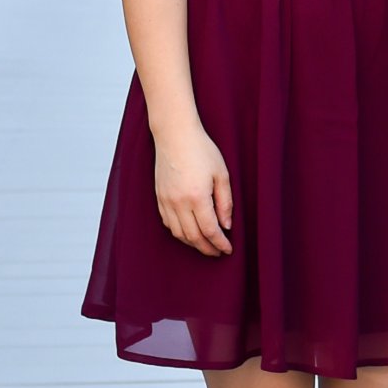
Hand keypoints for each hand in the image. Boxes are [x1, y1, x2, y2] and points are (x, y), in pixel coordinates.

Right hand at [153, 122, 234, 256]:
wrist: (175, 135)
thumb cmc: (202, 150)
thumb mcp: (221, 174)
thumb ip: (225, 202)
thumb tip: (226, 225)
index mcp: (197, 197)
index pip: (210, 230)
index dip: (220, 243)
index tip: (228, 249)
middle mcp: (179, 203)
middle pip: (193, 237)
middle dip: (207, 248)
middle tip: (218, 252)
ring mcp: (166, 201)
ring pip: (178, 233)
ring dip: (193, 243)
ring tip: (205, 245)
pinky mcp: (159, 198)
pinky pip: (168, 223)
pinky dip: (179, 232)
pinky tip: (189, 232)